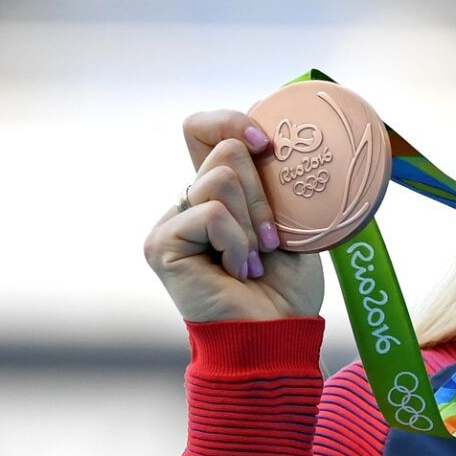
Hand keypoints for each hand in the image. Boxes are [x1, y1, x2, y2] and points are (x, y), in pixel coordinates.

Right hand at [143, 109, 322, 321]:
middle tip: (271, 241)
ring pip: (219, 179)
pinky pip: (210, 214)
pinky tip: (236, 271)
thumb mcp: (293, 221)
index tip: (267, 146)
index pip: (203, 128)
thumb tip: (268, 139)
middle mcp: (189, 203)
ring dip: (252, 223)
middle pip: (224, 151)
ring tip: (255, 260)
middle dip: (262, 194)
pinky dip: (237, 243)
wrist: (279, 334)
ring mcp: (171, 223)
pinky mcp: (162, 244)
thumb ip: (272, 180)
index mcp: (217, 192)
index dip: (231, 121)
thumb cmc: (288, 286)